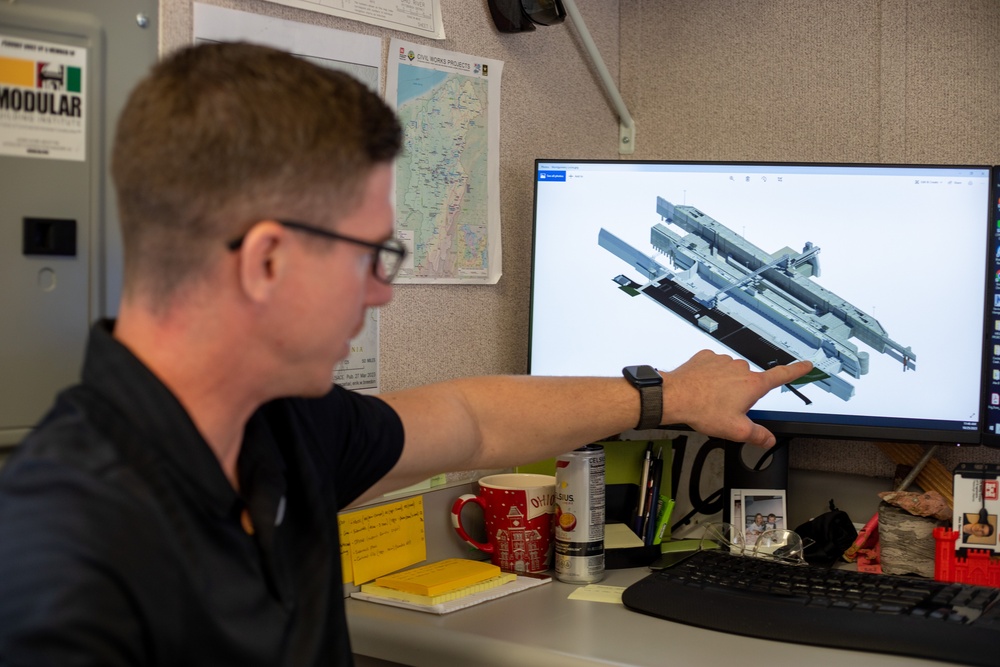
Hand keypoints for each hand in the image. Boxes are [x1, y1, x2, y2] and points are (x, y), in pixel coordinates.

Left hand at [662, 350, 812, 447]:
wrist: (675, 396)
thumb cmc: (704, 409)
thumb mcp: (736, 430)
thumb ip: (757, 436)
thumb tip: (769, 440)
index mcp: (752, 384)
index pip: (782, 375)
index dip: (796, 371)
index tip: (806, 365)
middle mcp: (740, 368)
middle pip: (750, 381)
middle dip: (742, 393)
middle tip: (727, 407)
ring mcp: (722, 360)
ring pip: (730, 373)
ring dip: (725, 384)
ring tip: (711, 398)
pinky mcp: (706, 357)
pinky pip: (714, 366)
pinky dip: (710, 376)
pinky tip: (702, 388)